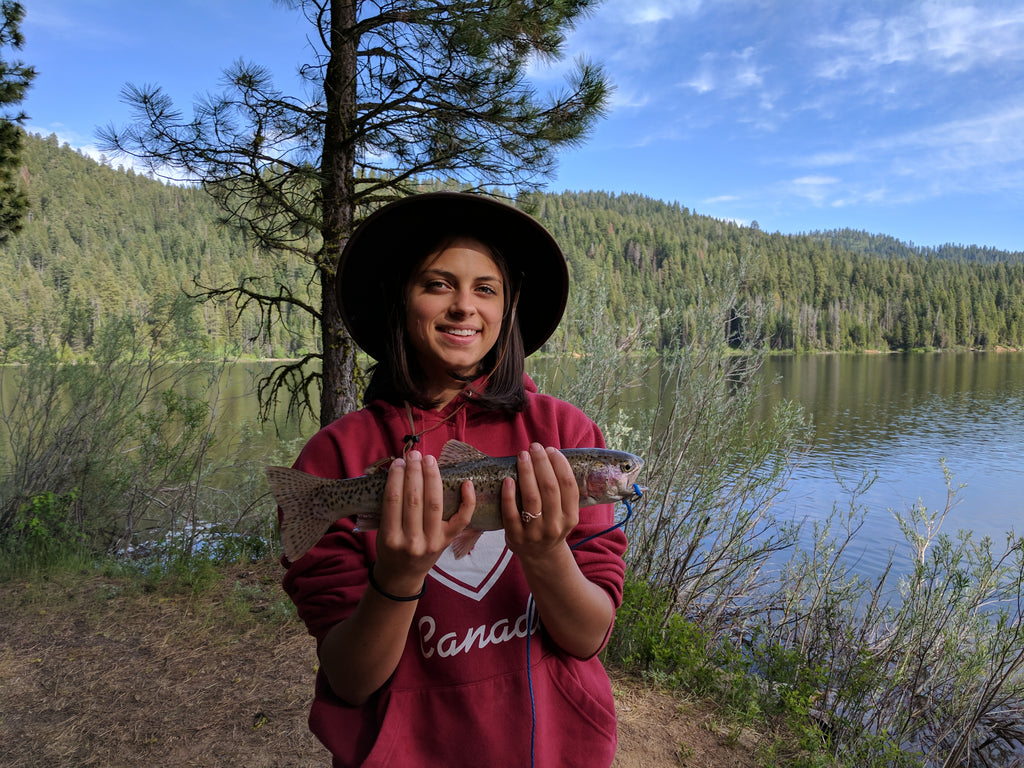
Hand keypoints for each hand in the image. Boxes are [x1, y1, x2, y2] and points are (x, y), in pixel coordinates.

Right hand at [373, 450, 473, 595]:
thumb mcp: (381, 532)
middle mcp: (412, 542)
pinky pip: (462, 519)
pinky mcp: (448, 541)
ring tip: (429, 460)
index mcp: (391, 538)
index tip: (398, 462)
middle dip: (414, 473)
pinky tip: (466, 482)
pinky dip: (467, 500)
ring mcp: (433, 542)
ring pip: (434, 504)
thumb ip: (387, 508)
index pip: (393, 500)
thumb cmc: (390, 548)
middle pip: (414, 499)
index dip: (396, 478)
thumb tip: (396, 471)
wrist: (403, 575)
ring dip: (433, 478)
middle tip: (414, 455)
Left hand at [501, 443, 579, 559]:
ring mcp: (535, 532)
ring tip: (522, 456)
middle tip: (534, 447)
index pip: (568, 485)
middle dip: (542, 463)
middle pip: (549, 488)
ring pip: (531, 498)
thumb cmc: (552, 524)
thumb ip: (562, 491)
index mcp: (570, 517)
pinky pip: (511, 513)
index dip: (560, 464)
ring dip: (526, 473)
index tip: (551, 450)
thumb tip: (551, 454)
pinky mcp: (516, 537)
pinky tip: (507, 479)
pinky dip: (509, 495)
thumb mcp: (565, 513)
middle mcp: (555, 525)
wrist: (540, 555)